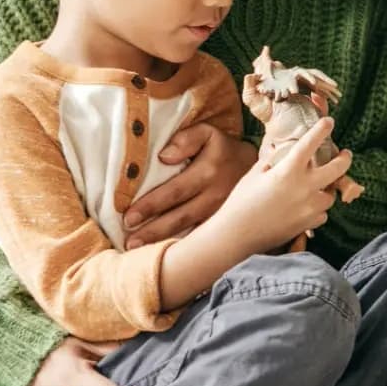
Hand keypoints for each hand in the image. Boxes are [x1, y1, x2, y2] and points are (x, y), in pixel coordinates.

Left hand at [123, 123, 256, 247]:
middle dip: (152, 230)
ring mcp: (219, 215)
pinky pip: (198, 238)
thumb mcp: (208, 133)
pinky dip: (180, 247)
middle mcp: (214, 196)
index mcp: (208, 172)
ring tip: (137, 249)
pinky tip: (161, 253)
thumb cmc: (224, 149)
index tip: (128, 217)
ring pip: (188, 231)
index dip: (151, 205)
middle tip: (129, 241)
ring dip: (162, 241)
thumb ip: (186, 139)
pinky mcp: (222, 226)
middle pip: (179, 217)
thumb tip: (164, 156)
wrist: (258, 169)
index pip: (175, 191)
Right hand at [211, 117, 348, 255]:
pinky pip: (322, 213)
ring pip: (331, 194)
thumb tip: (280, 150)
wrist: (237, 234)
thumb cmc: (242, 201)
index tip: (329, 123)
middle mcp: (304, 187)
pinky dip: (317, 208)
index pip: (310, 143)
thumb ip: (272, 160)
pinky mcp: (309, 224)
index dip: (322, 130)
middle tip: (345, 154)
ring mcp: (309, 207)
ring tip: (317, 186)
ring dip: (327, 188)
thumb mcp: (255, 174)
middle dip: (344, 159)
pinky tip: (306, 206)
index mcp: (289, 170)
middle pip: (337, 169)